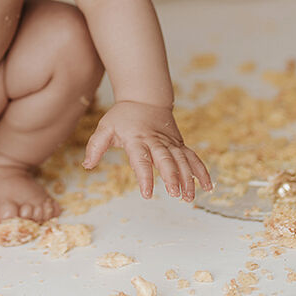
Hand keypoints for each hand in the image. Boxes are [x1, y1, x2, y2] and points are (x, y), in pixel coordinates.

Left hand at [82, 100, 212, 201]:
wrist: (144, 98)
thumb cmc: (122, 117)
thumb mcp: (105, 128)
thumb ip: (96, 146)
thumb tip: (87, 165)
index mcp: (137, 139)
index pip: (141, 159)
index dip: (145, 176)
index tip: (147, 193)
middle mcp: (156, 141)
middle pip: (166, 159)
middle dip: (172, 177)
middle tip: (176, 194)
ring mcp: (170, 143)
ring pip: (182, 160)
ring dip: (188, 178)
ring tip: (189, 197)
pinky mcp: (179, 144)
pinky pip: (193, 158)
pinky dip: (201, 171)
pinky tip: (208, 186)